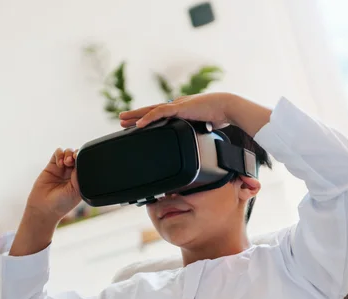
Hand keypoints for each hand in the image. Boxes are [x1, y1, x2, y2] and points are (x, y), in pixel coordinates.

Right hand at [26, 147, 80, 222]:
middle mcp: (72, 173)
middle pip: (77, 155)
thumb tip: (81, 161)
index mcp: (81, 179)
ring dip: (69, 153)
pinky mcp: (51, 166)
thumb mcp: (76, 191)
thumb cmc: (62, 204)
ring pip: (68, 152)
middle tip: (75, 159)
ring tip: (67, 162)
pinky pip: (57, 153)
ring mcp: (62, 169)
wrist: (45, 208)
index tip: (83, 159)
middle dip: (77, 154)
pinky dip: (60, 154)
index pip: (85, 163)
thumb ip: (80, 176)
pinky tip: (60, 164)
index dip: (85, 159)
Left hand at [119, 93, 236, 128]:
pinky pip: (159, 112)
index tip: (135, 124)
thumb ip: (195, 133)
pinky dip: (148, 118)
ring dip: (136, 116)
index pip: (159, 113)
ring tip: (122, 120)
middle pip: (150, 111)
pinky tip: (138, 124)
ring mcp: (176, 105)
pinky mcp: (179, 107)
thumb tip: (195, 144)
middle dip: (135, 115)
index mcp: (181, 110)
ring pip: (150, 110)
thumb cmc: (219, 116)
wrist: (227, 107)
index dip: (146, 118)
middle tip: (121, 120)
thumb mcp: (202, 128)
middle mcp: (176, 106)